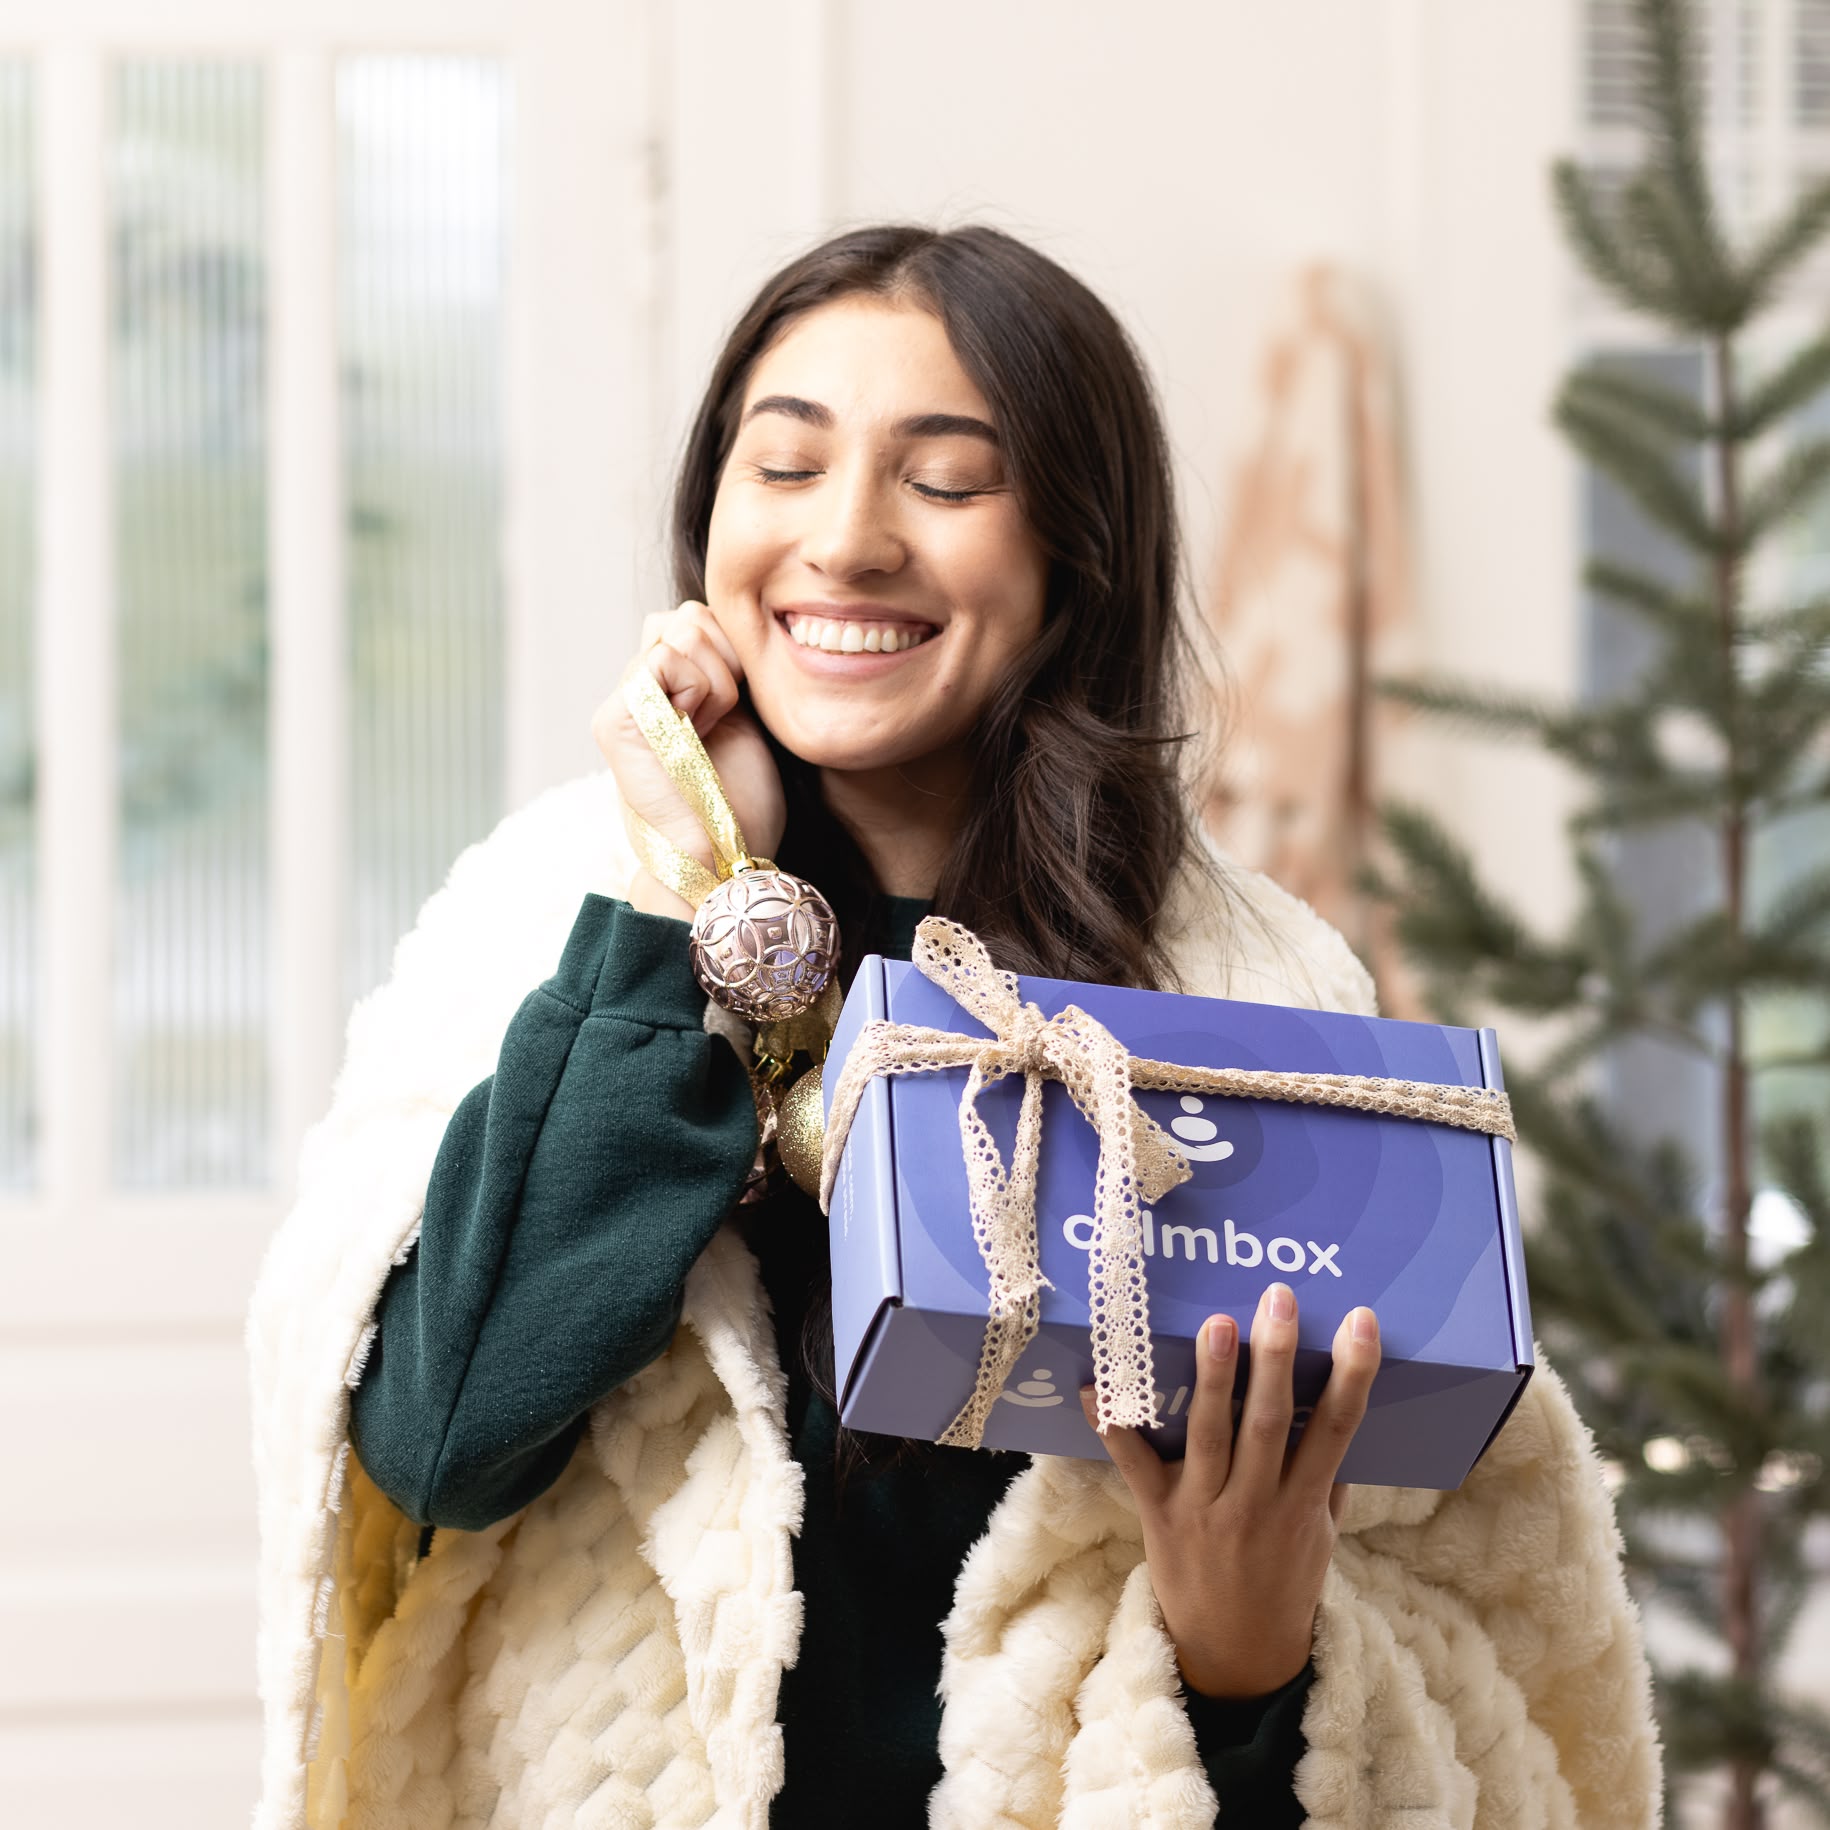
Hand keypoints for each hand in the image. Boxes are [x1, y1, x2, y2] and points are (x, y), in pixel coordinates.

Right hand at [591, 602, 785, 917]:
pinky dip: (700, 685)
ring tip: (709, 728)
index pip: (693, 620)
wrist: (723, 860)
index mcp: (665, 693)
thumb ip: (723, 672)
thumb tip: (726, 624)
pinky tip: (699, 729)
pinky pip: (665, 654)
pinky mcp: (616, 718)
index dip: (731, 650)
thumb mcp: (741, 718)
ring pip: (680, 628)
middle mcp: (637, 693)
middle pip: (686, 617)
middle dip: (725, 659)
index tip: (739, 707)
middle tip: (722, 720)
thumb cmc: (740, 802)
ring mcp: (622, 703)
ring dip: (717, 678)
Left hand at [1081, 1285, 1380, 1698]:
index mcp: (1304, 1504)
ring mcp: (1205, 1507)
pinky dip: (1112, 1425)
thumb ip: (1327, 1475)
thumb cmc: (1284, 1582)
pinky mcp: (1159, 1514)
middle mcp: (1257, 1502)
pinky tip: (1093, 1385)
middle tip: (1278, 1299)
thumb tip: (1336, 1408)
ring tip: (1217, 1324)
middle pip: (1271, 1421)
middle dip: (1276, 1356)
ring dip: (1214, 1378)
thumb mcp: (1322, 1536)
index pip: (1337, 1429)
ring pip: (1211, 1434)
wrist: (1236, 1656)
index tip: (1361, 1322)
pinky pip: (1133, 1464)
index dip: (1353, 1374)